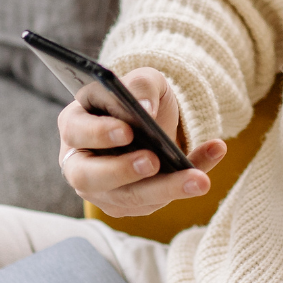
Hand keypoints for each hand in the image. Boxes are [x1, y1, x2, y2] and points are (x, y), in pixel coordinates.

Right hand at [57, 67, 226, 217]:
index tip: (128, 131)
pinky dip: (183, 185)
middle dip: (123, 171)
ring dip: (164, 189)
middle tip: (153, 161)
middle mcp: (80, 162)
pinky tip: (208, 167)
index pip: (77, 131)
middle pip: (90, 177)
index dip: (99, 133)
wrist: (153, 120)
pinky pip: (154, 201)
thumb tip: (145, 109)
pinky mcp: (126, 203)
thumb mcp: (143, 79)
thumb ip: (141, 86)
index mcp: (75, 124)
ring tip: (199, 179)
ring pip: (126, 198)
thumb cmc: (138, 97)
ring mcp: (100, 188)